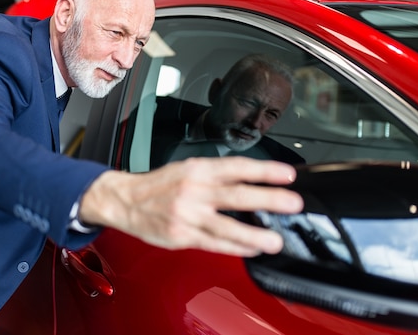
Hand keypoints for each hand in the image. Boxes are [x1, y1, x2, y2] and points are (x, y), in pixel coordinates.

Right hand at [79, 157, 302, 256]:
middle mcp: (193, 191)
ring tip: (275, 240)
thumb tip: (251, 182)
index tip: (287, 174)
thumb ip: (215, 175)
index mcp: (196, 170)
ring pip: (225, 227)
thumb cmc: (158, 185)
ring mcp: (187, 215)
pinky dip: (234, 248)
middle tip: (292, 204)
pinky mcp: (181, 236)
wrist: (124, 200)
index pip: (236, 167)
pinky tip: (251, 249)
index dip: (264, 170)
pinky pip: (213, 244)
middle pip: (235, 196)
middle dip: (267, 200)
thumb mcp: (186, 168)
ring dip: (254, 234)